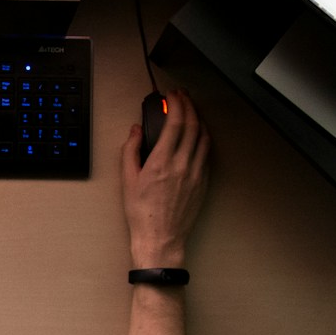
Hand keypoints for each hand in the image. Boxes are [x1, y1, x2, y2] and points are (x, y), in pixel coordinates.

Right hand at [121, 87, 209, 265]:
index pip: (175, 123)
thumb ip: (130, 150)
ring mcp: (196, 173)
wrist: (161, 238)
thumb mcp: (128, 180)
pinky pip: (207, 153)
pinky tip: (199, 134)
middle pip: (193, 125)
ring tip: (192, 111)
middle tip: (183, 97)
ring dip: (199, 119)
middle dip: (189, 106)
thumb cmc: (141, 213)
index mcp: (162, 161)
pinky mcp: (203, 182)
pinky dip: (204, 138)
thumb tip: (135, 131)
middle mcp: (182, 164)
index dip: (176, 104)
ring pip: (204, 137)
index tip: (172, 96)